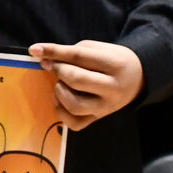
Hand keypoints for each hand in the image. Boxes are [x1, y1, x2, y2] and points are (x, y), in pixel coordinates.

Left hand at [29, 40, 144, 130]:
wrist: (137, 78)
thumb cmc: (112, 60)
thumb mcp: (97, 49)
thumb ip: (72, 52)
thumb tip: (43, 59)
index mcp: (115, 65)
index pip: (79, 57)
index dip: (54, 52)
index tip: (35, 49)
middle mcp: (113, 88)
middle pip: (76, 80)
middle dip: (58, 70)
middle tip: (53, 65)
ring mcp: (107, 107)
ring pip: (74, 105)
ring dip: (59, 92)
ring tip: (61, 83)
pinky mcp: (99, 119)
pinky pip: (74, 123)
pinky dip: (61, 111)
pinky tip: (61, 99)